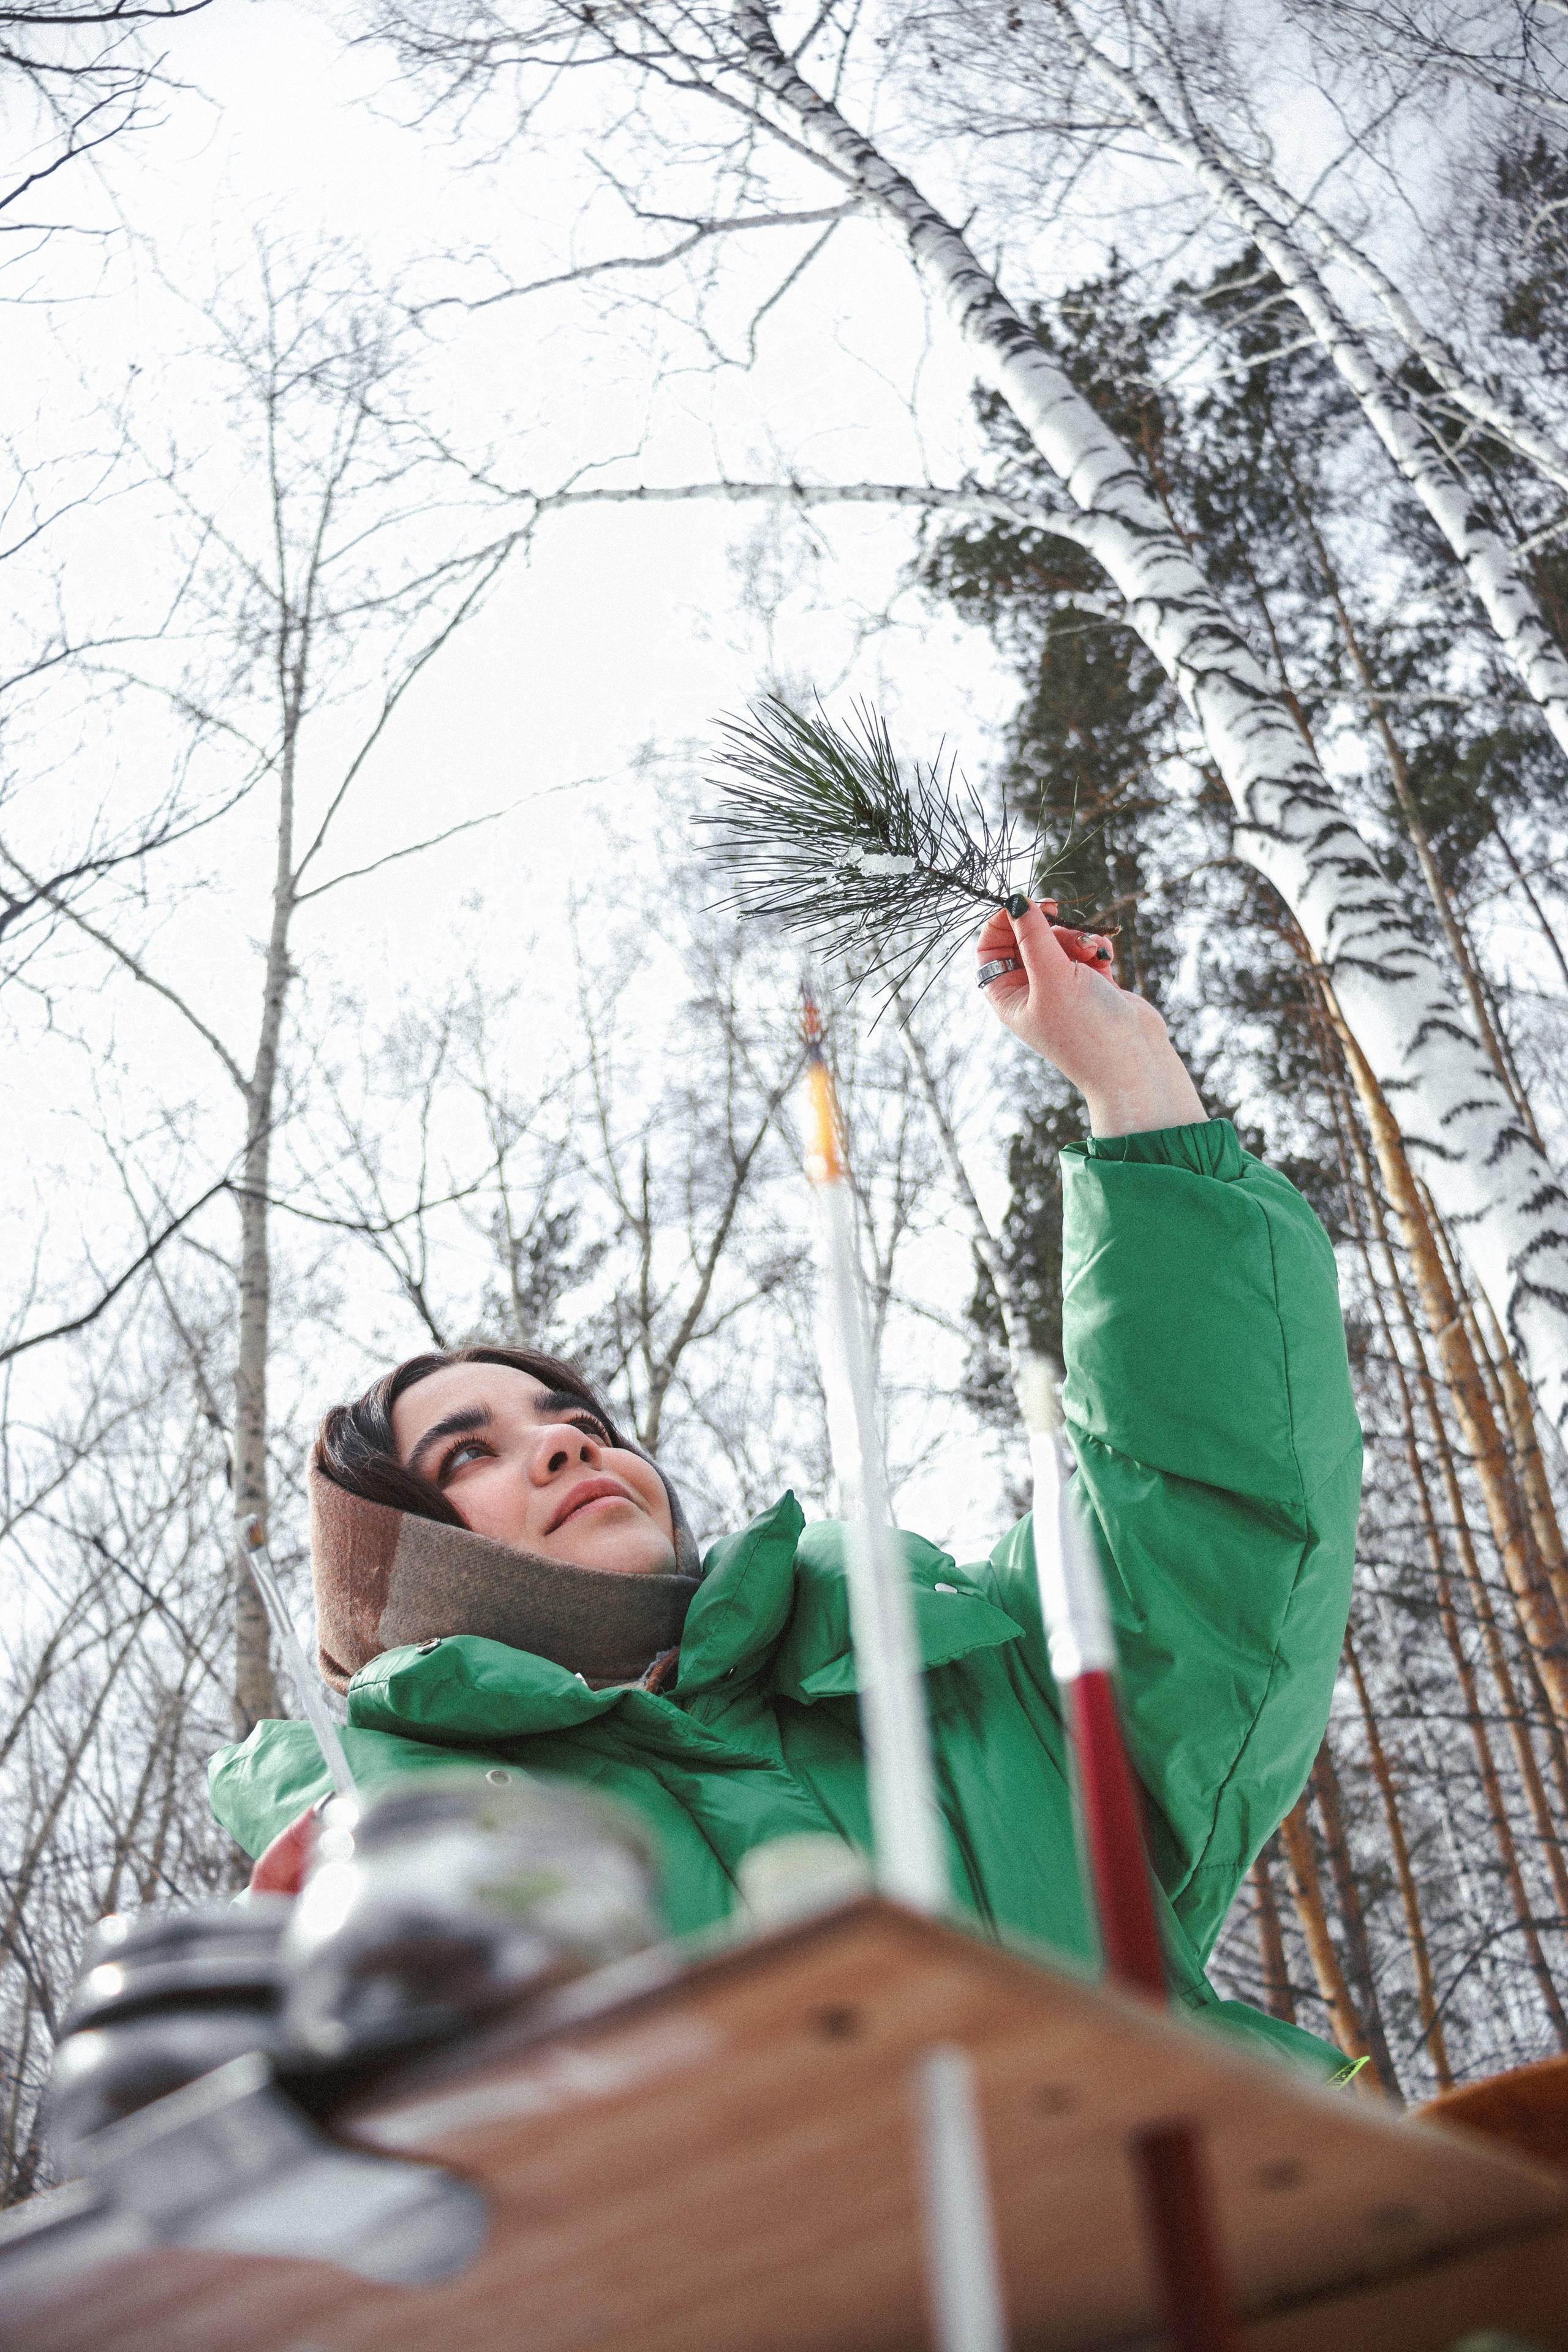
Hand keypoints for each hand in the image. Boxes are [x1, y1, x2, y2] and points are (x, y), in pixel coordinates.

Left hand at [976, 901, 1206, 1137]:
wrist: (1134, 1063)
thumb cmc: (1086, 1028)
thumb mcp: (1051, 976)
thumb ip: (1033, 935)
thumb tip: (1015, 901)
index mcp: (1009, 996)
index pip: (989, 950)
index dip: (1001, 923)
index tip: (1021, 904)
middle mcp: (1033, 992)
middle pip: (1026, 940)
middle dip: (1046, 927)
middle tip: (1056, 911)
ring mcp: (1063, 989)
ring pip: (1060, 942)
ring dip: (1076, 938)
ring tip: (1090, 951)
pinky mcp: (1092, 985)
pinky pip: (1086, 952)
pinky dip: (1095, 948)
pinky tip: (1105, 958)